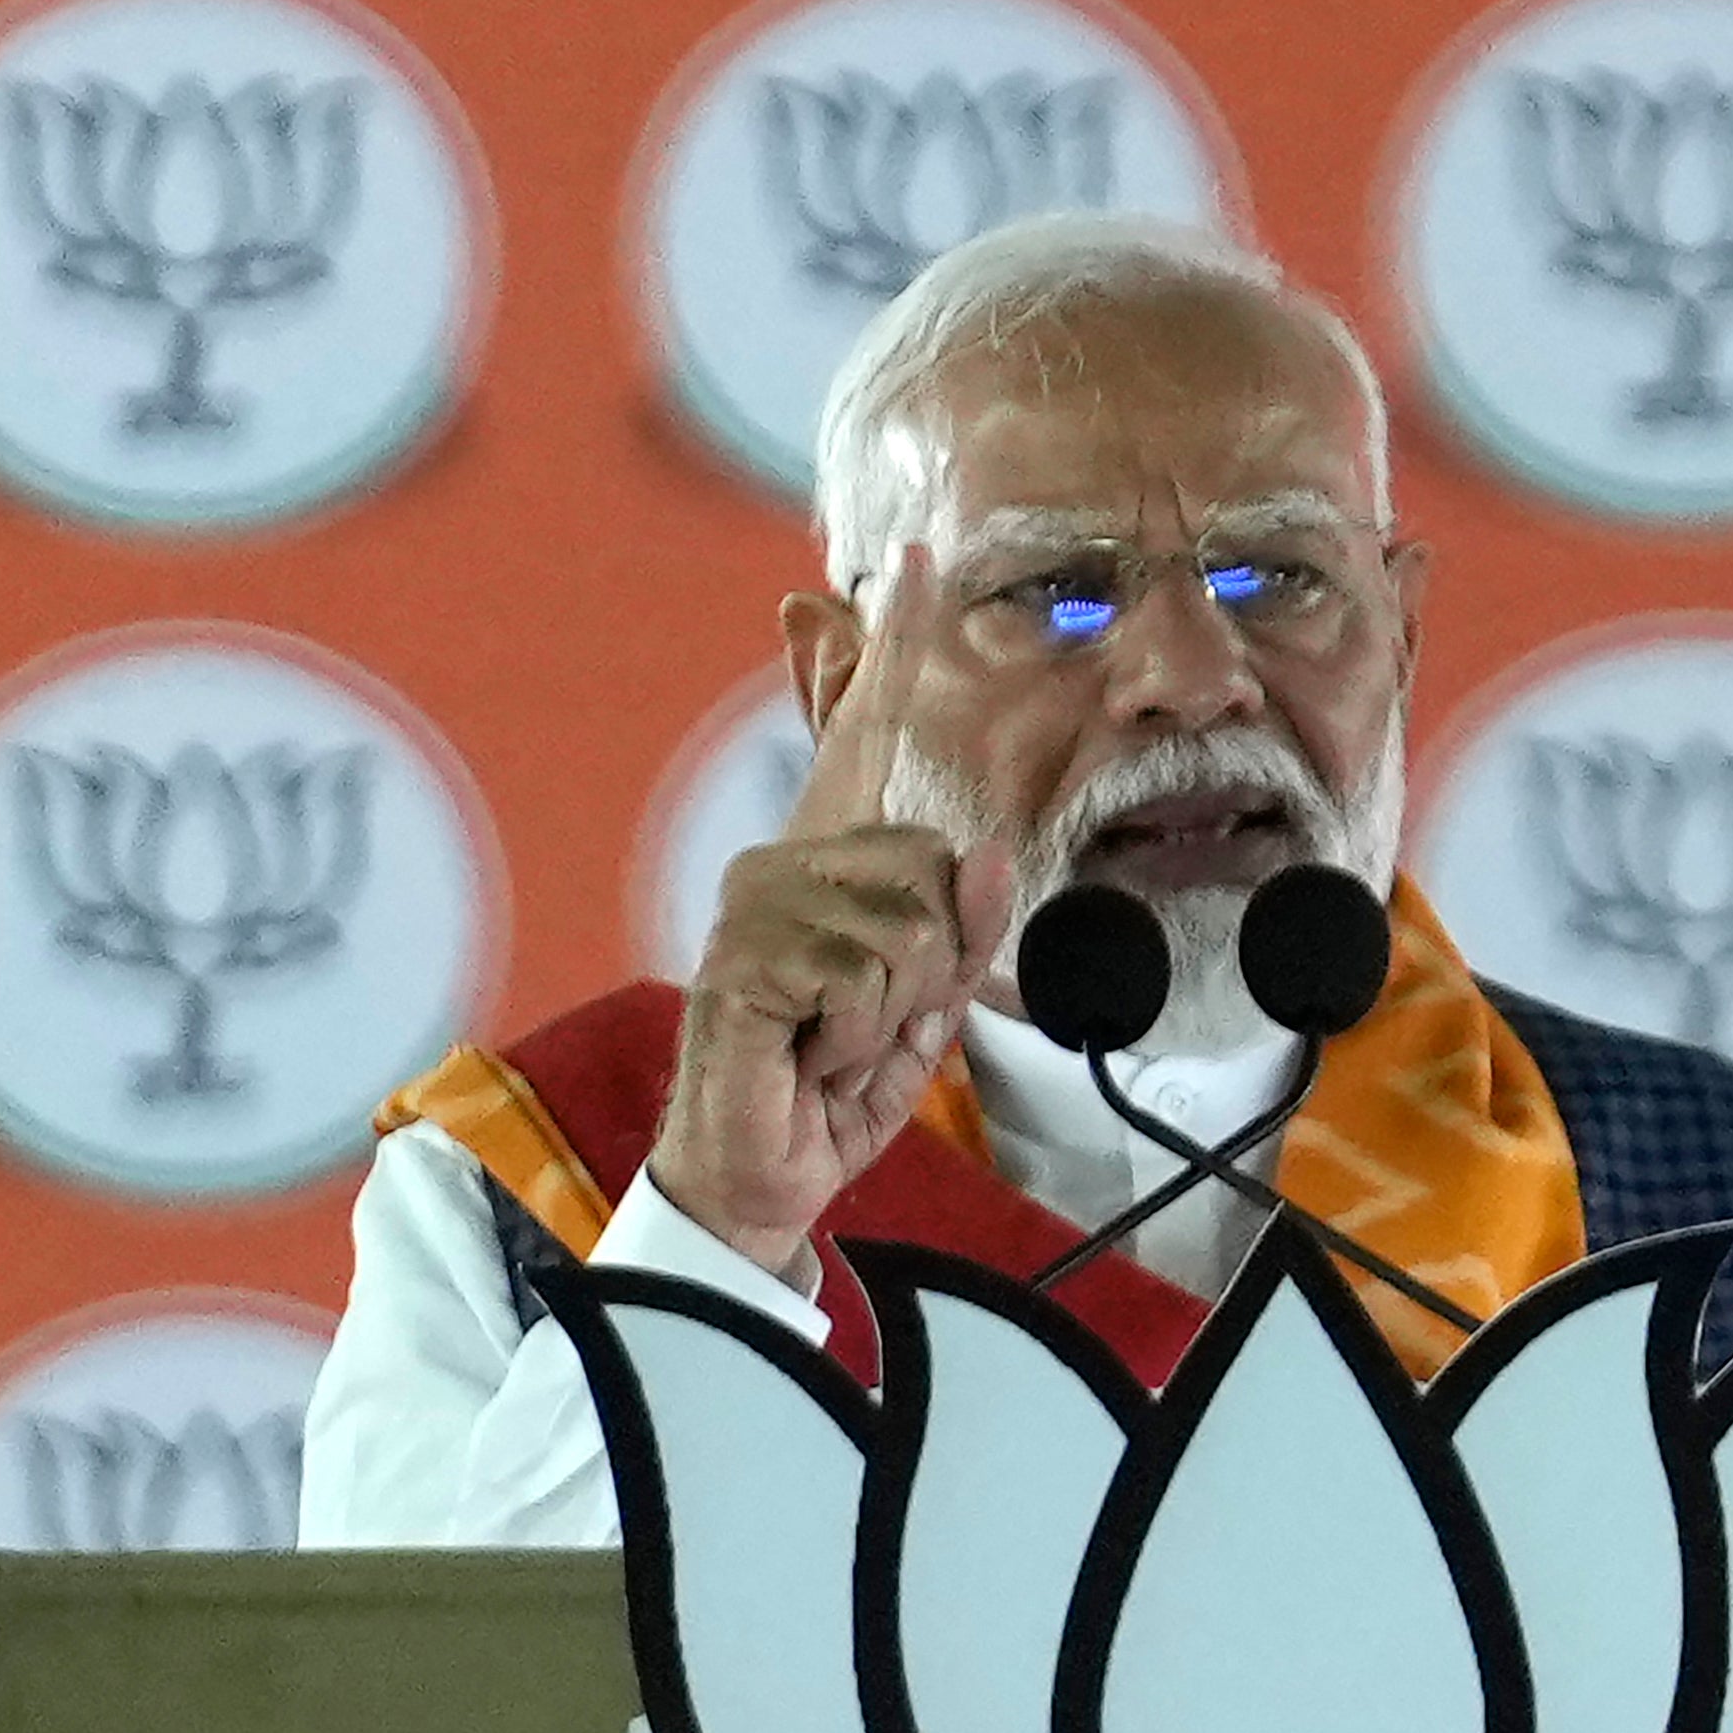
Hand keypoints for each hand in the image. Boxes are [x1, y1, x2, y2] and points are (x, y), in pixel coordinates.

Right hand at [652, 549, 1014, 1275]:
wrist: (762, 1170)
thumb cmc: (834, 1084)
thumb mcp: (926, 1004)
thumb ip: (964, 928)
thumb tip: (987, 851)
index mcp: (830, 860)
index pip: (865, 736)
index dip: (889, 649)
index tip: (915, 561)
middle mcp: (784, 861)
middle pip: (941, 867)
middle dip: (935, 967)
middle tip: (864, 1022)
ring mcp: (757, 902)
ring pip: (916, 926)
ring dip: (897, 1010)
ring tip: (834, 1039)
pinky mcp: (746, 955)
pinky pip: (872, 974)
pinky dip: (860, 1034)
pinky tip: (809, 1052)